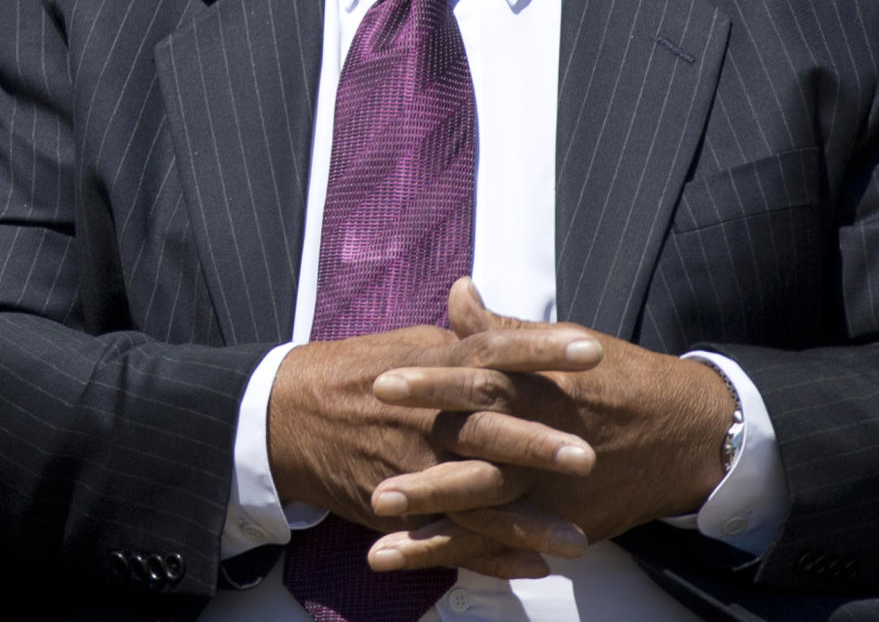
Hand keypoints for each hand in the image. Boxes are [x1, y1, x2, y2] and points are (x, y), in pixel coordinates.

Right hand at [268, 313, 601, 533]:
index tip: (590, 350)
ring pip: (474, 493)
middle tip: (587, 455)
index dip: (541, 348)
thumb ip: (459, 335)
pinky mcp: (400, 503)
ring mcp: (412, 462)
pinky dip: (490, 553)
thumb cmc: (356, 372)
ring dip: (525, 519)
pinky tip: (533, 565)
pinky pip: (449, 534)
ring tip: (576, 539)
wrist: (288, 415)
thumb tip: (492, 312)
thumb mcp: (410, 343)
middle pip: (486, 426)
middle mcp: (426, 413)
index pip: (494, 349)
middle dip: (536, 442)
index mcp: (434, 364)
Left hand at [367, 281, 733, 571]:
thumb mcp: (561, 342)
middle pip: (476, 449)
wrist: (684, 432)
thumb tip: (457, 292)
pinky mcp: (559, 520)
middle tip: (371, 473)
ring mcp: (551, 485)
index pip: (478, 379)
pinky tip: (411, 558)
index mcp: (538, 384)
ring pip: (485, 502)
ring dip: (431, 516)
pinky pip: (502, 542)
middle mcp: (541, 436)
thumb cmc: (616, 378)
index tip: (383, 381)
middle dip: (423, 461)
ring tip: (378, 527)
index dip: (430, 381)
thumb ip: (502, 328)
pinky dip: (457, 552)